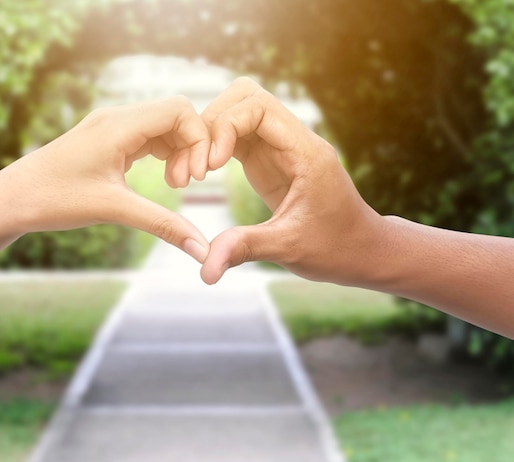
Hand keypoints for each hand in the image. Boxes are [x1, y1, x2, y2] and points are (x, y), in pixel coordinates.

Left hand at [0, 96, 210, 261]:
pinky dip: (163, 154)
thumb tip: (202, 250)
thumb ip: (163, 225)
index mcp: (119, 124)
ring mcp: (111, 127)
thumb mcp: (115, 210)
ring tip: (175, 184)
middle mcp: (117, 117)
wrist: (11, 199)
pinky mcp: (107, 140)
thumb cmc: (53, 200)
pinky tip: (162, 179)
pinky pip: (148, 137)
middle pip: (176, 116)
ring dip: (178, 152)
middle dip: (190, 148)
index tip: (196, 177)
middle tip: (184, 184)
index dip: (198, 140)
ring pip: (163, 126)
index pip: (180, 110)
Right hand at [200, 78, 384, 283]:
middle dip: (214, 120)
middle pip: (246, 96)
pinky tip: (203, 171)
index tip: (210, 164)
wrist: (360, 250)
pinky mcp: (270, 161)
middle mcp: (293, 141)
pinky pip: (239, 136)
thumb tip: (205, 269)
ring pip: (240, 111)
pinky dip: (217, 145)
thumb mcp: (289, 248)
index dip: (226, 126)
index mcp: (305, 151)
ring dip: (212, 131)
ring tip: (197, 169)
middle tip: (198, 163)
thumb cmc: (335, 247)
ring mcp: (281, 148)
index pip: (259, 106)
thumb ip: (245, 248)